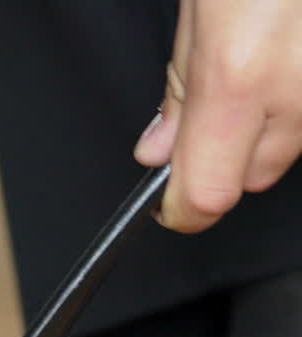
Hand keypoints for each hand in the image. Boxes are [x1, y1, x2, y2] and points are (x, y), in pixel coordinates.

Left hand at [135, 0, 301, 232]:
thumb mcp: (200, 6)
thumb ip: (177, 88)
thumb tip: (159, 151)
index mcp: (237, 75)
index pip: (206, 196)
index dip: (181, 207)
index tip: (168, 201)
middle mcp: (297, 87)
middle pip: (253, 175)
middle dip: (225, 154)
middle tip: (214, 97)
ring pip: (294, 143)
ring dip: (270, 120)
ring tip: (261, 48)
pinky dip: (299, 90)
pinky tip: (289, 43)